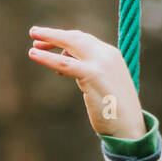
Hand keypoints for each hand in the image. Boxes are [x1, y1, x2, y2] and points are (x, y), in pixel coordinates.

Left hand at [27, 26, 144, 139]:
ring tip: (32, 43)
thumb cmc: (114, 112)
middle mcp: (107, 55)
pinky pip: (64, 64)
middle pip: (76, 38)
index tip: (47, 42)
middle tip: (34, 33)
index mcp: (111, 56)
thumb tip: (64, 67)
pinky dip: (47, 58)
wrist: (129, 128)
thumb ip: (86, 73)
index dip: (64, 39)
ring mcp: (101, 64)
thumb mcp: (101, 86)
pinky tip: (33, 54)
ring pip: (71, 45)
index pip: (84, 40)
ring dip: (49, 40)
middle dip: (54, 34)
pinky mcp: (92, 76)